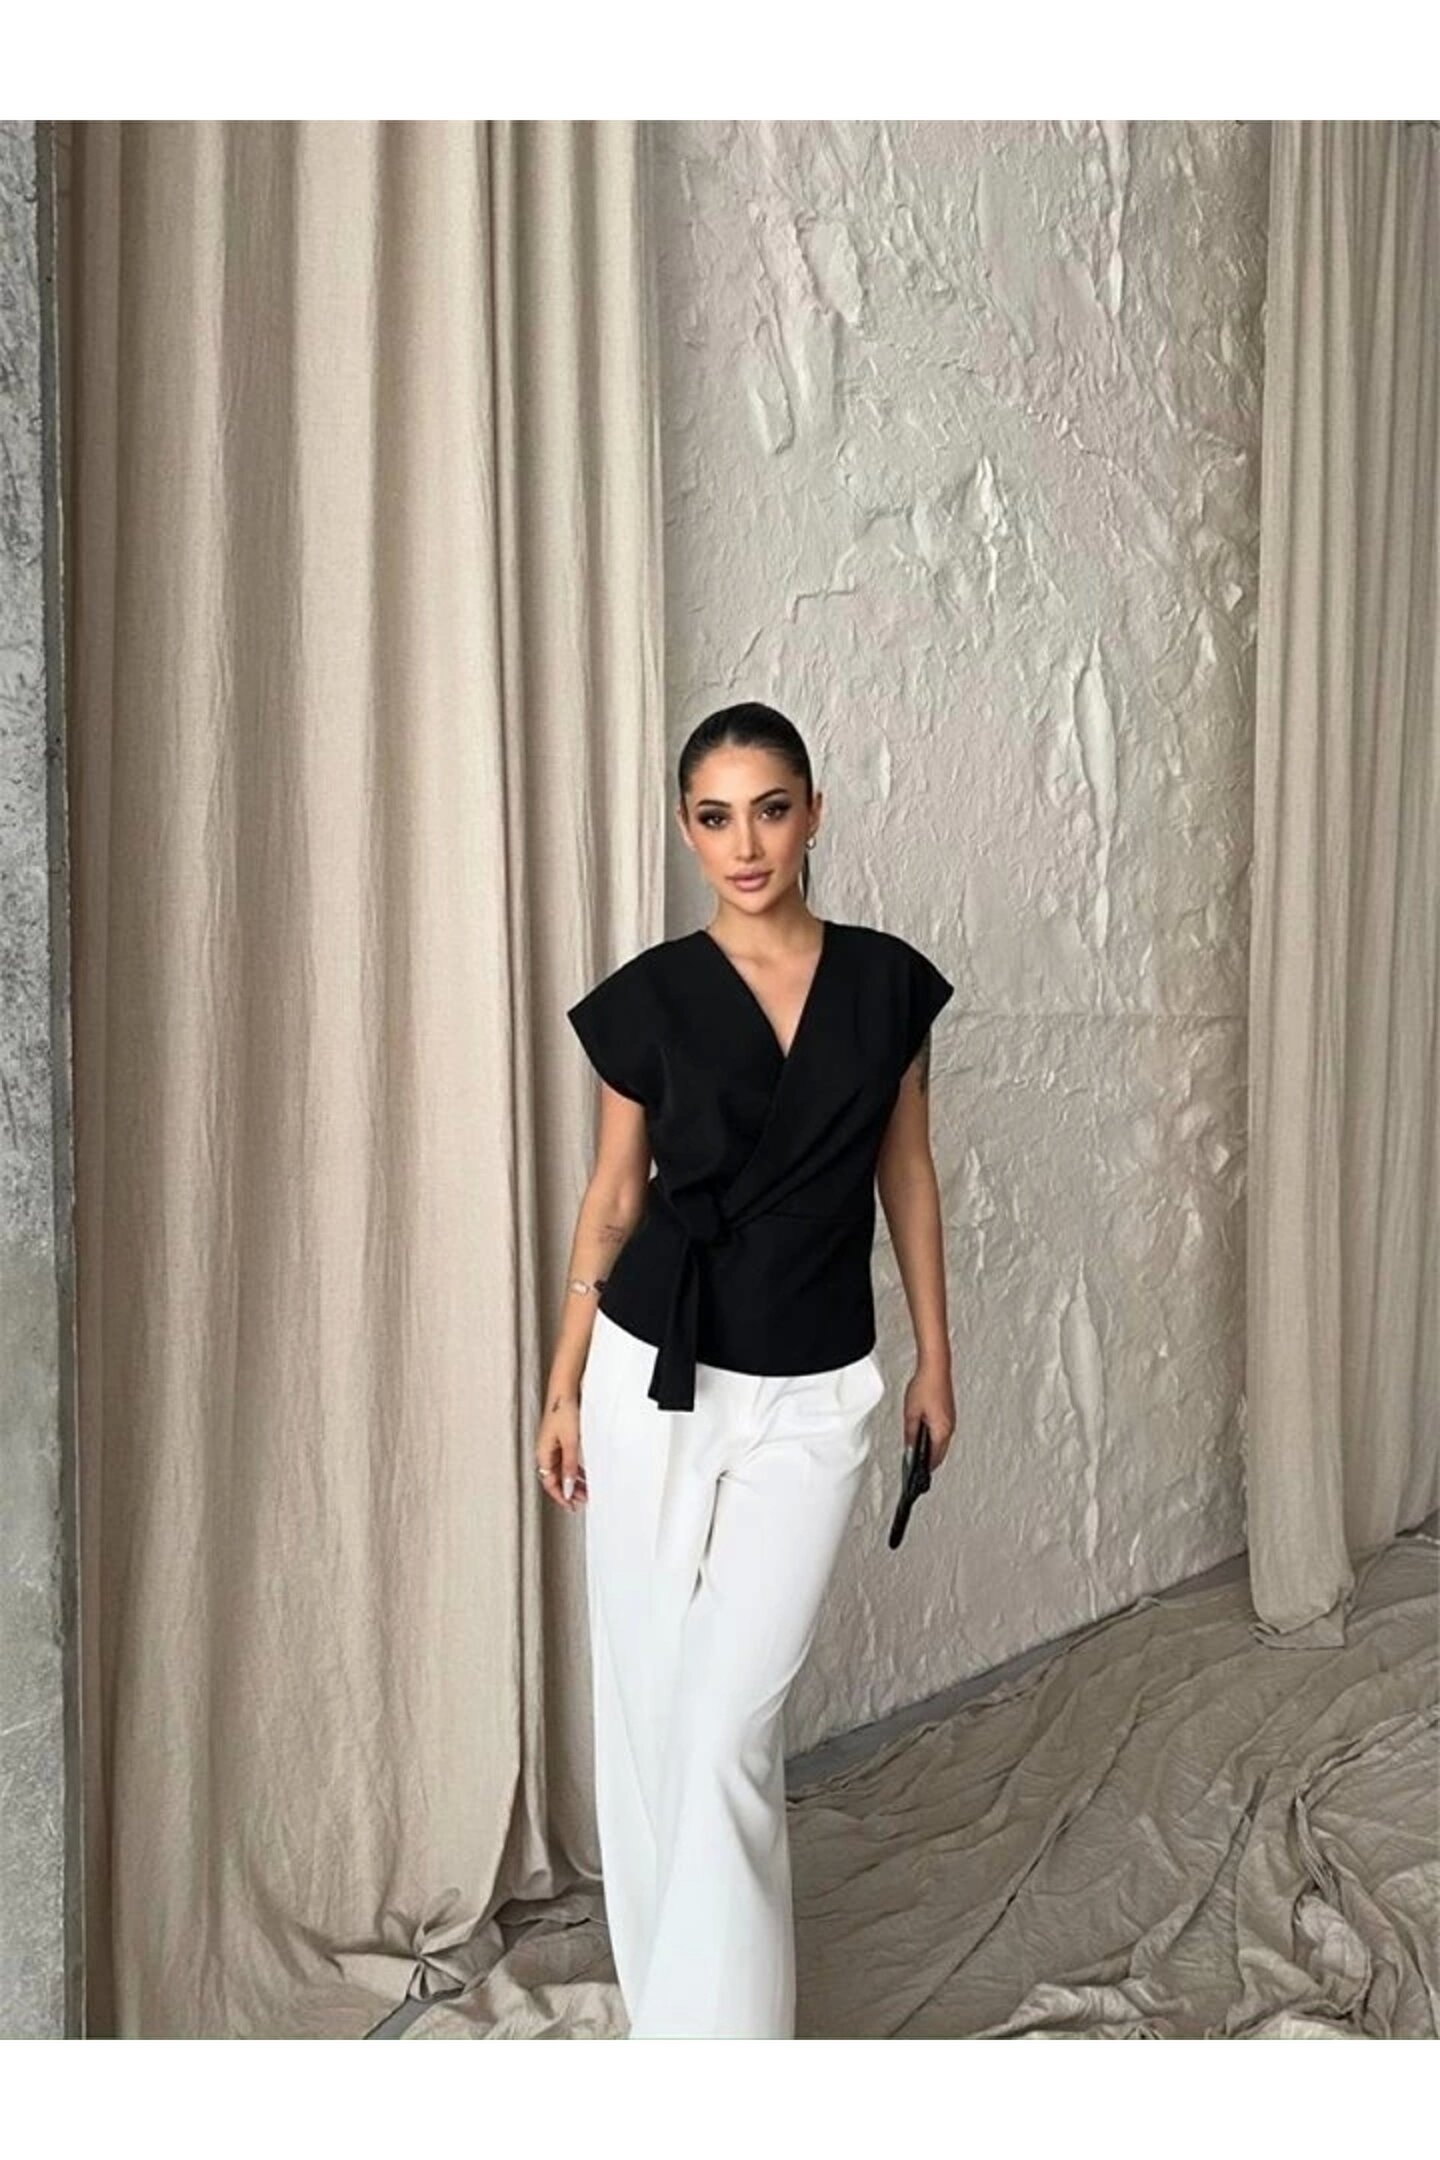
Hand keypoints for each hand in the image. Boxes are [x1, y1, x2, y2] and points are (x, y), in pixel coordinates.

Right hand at [535, 1390, 587, 1512]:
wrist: (565, 1389)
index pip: (550, 1483)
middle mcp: (545, 1450)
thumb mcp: (570, 1443)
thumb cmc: (563, 1409)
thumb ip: (570, 1466)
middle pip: (555, 1478)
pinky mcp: (560, 1438)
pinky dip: (574, 1469)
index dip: (561, 1496)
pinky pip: (565, 1460)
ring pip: (561, 1470)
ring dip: (573, 1480)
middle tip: (582, 1500)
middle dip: (569, 1491)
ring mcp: (552, 1444)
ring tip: (586, 1489)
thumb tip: (569, 1487)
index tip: (571, 1505)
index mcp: (543, 1453)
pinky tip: (584, 1473)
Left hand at [903, 1362, 954, 1471]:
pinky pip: (942, 1431)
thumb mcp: (911, 1414)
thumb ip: (911, 1435)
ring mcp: (951, 1419)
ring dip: (930, 1447)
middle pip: (939, 1452)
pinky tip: (923, 1434)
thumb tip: (910, 1449)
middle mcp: (950, 1427)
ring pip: (941, 1442)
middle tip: (914, 1467)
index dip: (924, 1469)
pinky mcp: (948, 1412)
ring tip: (916, 1451)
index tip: (916, 1477)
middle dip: (927, 1460)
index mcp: (941, 1431)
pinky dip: (933, 1436)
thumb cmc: (925, 1386)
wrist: (936, 1367)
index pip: (934, 1458)